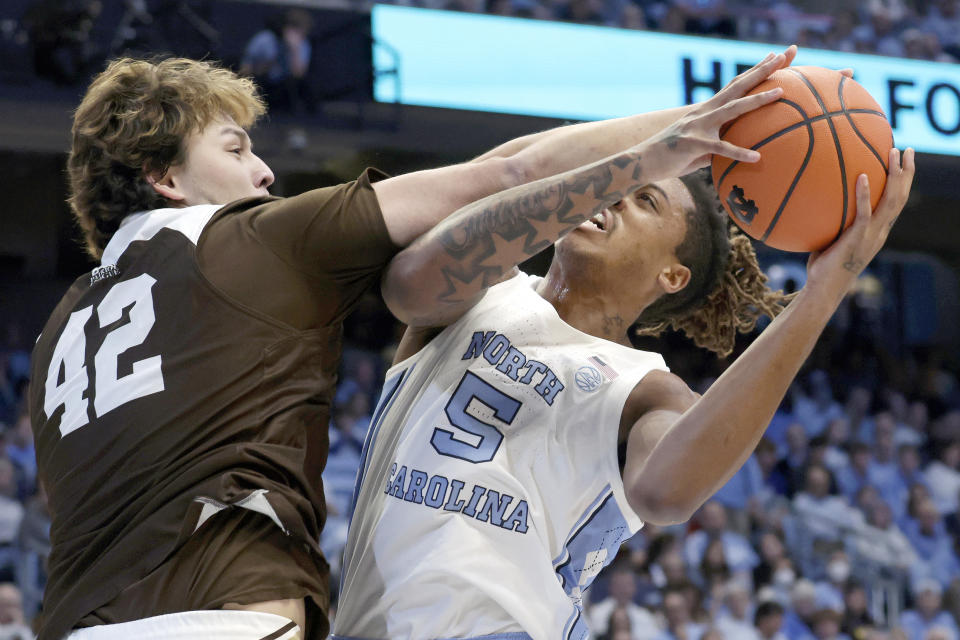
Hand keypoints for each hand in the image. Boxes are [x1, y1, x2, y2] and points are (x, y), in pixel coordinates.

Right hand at [636, 45, 797, 179]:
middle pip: (738, 86)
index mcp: (706, 110)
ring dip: (757, 100)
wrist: (641, 162)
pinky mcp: (693, 144)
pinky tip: (756, 157)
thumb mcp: (698, 147)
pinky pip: (720, 148)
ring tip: (780, 92)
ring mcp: (699, 126)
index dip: (754, 71)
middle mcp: (704, 112)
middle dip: (762, 70)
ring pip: (733, 109)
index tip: (774, 57)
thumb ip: (717, 145)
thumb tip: (736, 153)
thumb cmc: (671, 157)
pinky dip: (739, 152)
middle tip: (783, 55)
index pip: (735, 85)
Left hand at [806, 148, 915, 297]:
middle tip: (908, 149)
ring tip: (893, 153)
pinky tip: (862, 176)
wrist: (823, 289)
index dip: (903, 182)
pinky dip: (865, 194)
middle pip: (901, 197)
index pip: (896, 203)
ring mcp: (871, 236)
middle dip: (906, 172)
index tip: (903, 162)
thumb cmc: (824, 266)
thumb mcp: (834, 239)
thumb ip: (836, 222)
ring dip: (894, 176)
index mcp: (878, 232)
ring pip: (891, 201)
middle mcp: (880, 232)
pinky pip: (864, 213)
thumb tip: (820, 202)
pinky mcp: (857, 239)